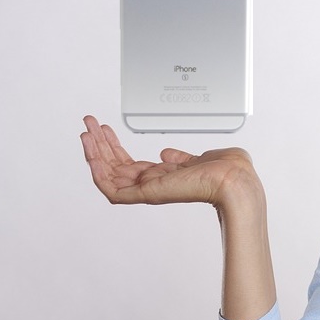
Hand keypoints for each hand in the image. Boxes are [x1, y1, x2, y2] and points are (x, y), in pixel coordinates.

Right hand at [79, 115, 260, 208]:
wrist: (234, 179)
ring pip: (108, 176)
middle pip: (115, 166)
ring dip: (93, 153)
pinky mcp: (146, 195)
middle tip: (88, 124)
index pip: (129, 163)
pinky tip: (91, 153)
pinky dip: (97, 171)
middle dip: (99, 144)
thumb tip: (166, 153)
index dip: (114, 146)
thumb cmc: (227, 170)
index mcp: (164, 176)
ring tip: (85, 133)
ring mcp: (148, 190)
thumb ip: (180, 157)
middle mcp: (153, 184)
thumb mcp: (198, 158)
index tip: (105, 129)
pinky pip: (111, 189)